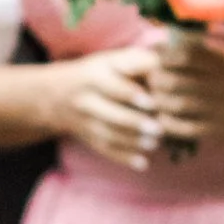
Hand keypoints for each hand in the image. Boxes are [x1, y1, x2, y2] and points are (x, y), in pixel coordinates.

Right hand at [59, 41, 175, 171]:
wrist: (59, 94)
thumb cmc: (100, 73)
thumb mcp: (112, 60)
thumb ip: (137, 62)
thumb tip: (164, 67)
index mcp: (94, 77)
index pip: (113, 87)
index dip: (132, 95)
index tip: (152, 103)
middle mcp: (86, 101)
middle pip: (111, 115)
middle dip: (135, 123)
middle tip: (159, 130)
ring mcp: (85, 122)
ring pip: (109, 135)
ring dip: (133, 142)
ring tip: (155, 144)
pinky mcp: (88, 139)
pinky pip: (105, 150)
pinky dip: (124, 158)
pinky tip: (143, 163)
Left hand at [156, 29, 223, 150]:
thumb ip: (204, 50)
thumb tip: (167, 44)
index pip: (183, 53)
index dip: (162, 56)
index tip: (154, 58)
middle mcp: (222, 82)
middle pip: (174, 78)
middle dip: (155, 79)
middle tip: (149, 80)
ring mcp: (220, 107)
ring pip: (175, 103)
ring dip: (158, 101)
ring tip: (152, 99)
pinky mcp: (219, 129)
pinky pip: (184, 126)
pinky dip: (168, 122)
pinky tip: (164, 118)